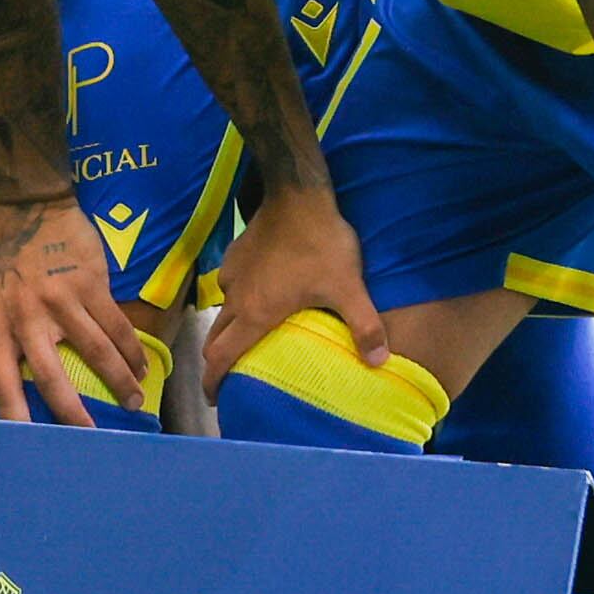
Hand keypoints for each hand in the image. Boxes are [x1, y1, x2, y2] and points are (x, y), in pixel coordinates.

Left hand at [0, 195, 149, 427]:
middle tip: (89, 438)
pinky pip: (116, 324)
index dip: (14, 416)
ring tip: (133, 405)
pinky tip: (140, 369)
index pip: (2, 382)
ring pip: (96, 350)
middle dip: (71, 411)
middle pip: (51, 375)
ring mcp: (62, 300)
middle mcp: (28, 318)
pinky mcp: (90, 283)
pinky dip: (132, 351)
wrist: (26, 213)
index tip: (30, 445)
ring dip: (118, 382)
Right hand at [202, 190, 385, 394]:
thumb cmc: (319, 243)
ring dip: (229, 330)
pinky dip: (238, 301)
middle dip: (217, 362)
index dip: (212, 382)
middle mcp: (235, 298)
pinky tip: (260, 297)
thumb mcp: (347, 286)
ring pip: (222, 311)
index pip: (219, 357)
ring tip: (249, 340)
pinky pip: (230, 286)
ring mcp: (232, 274)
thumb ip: (363, 326)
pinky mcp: (235, 254)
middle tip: (230, 379)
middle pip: (214, 339)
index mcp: (254, 314)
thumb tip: (381, 363)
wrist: (297, 193)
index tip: (214, 401)